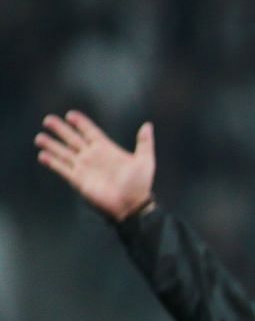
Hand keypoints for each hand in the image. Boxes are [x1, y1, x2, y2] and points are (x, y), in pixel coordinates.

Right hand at [35, 112, 155, 221]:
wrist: (132, 205)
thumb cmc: (140, 184)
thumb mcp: (145, 161)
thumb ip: (145, 143)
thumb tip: (147, 125)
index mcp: (106, 149)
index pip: (90, 132)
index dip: (81, 123)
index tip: (70, 115)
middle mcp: (92, 156)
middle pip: (73, 139)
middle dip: (60, 130)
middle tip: (48, 120)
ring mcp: (84, 168)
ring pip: (64, 153)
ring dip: (52, 145)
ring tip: (40, 137)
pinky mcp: (78, 180)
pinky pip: (63, 169)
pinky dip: (53, 163)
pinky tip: (43, 156)